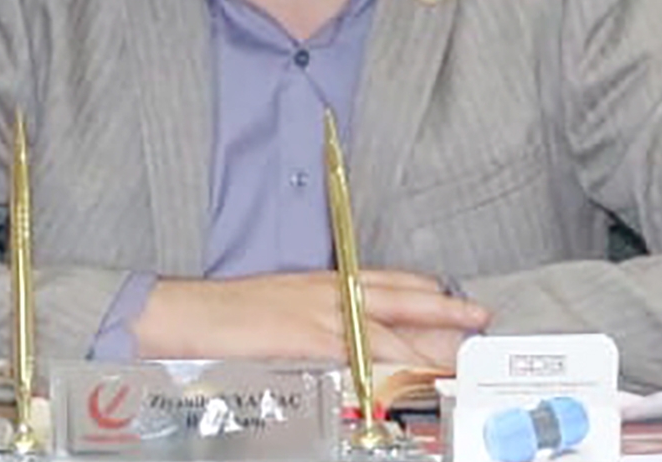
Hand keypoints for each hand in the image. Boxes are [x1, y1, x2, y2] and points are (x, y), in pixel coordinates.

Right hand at [132, 270, 489, 368]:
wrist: (182, 315)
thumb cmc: (226, 315)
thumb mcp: (280, 308)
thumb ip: (318, 320)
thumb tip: (347, 340)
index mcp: (324, 282)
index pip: (389, 281)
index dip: (426, 292)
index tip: (455, 299)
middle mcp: (330, 294)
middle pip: (402, 301)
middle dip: (444, 313)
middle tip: (479, 321)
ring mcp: (321, 317)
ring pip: (390, 332)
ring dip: (427, 348)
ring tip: (458, 361)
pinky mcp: (308, 342)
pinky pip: (360, 358)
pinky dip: (387, 369)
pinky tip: (409, 380)